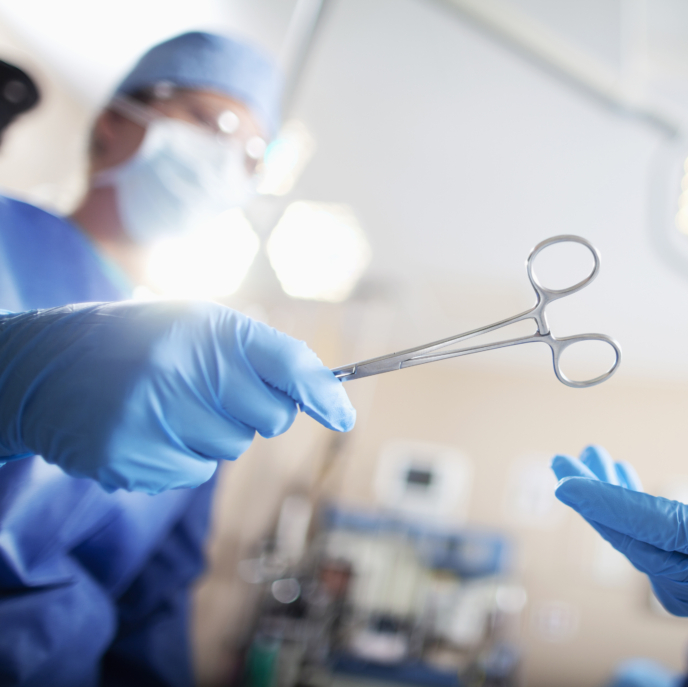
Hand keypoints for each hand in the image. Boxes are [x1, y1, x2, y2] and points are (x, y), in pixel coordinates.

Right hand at [0, 301, 355, 492]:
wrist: (47, 366)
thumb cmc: (142, 343)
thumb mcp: (199, 326)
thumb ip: (263, 355)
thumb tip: (332, 401)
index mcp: (205, 328)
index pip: (286, 360)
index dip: (323, 392)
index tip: (344, 416)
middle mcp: (180, 369)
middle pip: (269, 417)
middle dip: (256, 411)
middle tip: (215, 391)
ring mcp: (151, 416)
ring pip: (231, 448)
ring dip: (213, 434)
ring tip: (170, 405)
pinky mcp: (127, 456)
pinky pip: (192, 472)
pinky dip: (180, 457)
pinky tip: (148, 429)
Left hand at [551, 411, 687, 633]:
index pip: (657, 525)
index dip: (608, 502)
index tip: (567, 484)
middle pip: (631, 535)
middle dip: (591, 497)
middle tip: (560, 461)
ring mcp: (686, 591)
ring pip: (632, 541)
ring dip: (606, 501)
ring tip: (585, 458)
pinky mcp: (678, 590)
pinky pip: (643, 548)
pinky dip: (627, 516)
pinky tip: (614, 478)